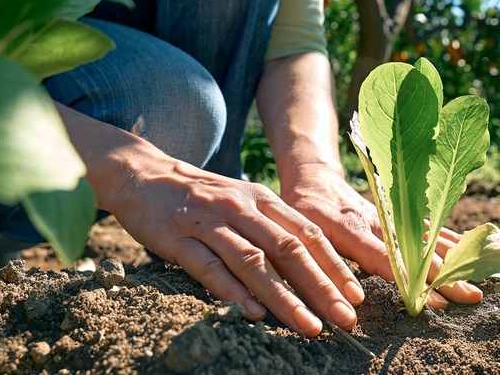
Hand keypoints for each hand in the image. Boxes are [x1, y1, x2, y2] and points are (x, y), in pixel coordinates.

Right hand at [107, 152, 363, 337]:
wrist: (144, 174)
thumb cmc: (203, 197)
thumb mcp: (245, 203)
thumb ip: (274, 230)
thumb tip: (312, 270)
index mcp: (263, 199)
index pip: (307, 234)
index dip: (334, 265)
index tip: (356, 296)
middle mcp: (241, 208)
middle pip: (288, 249)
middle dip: (320, 286)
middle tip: (344, 318)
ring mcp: (209, 222)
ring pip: (253, 261)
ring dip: (283, 296)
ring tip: (307, 325)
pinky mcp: (177, 237)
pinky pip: (208, 266)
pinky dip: (231, 290)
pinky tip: (252, 313)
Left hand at [278, 163, 482, 309]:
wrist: (314, 179)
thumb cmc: (302, 213)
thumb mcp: (302, 236)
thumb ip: (322, 264)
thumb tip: (348, 300)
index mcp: (351, 229)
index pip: (386, 258)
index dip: (411, 279)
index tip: (433, 299)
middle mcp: (378, 221)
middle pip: (417, 251)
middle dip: (445, 274)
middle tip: (470, 296)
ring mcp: (392, 215)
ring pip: (428, 237)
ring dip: (454, 258)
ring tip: (478, 279)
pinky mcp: (398, 212)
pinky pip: (427, 225)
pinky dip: (449, 238)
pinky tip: (468, 250)